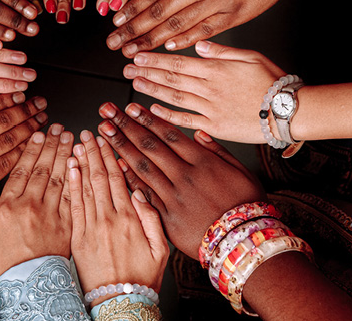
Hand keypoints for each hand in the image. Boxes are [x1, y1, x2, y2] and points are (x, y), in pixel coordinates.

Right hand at [0, 92, 48, 244]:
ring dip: (29, 128)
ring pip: (10, 139)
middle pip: (3, 120)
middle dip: (25, 109)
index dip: (6, 99)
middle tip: (41, 103)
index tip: (20, 94)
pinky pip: (7, 164)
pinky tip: (34, 147)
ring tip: (43, 121)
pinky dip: (22, 153)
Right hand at [0, 123, 73, 282]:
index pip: (21, 169)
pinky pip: (73, 197)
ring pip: (60, 178)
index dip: (30, 148)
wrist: (28, 289)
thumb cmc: (3, 265)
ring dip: (66, 155)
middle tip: (59, 127)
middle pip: (43, 168)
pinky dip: (77, 179)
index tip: (37, 133)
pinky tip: (80, 165)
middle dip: (51, 144)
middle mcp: (30, 206)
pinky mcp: (67, 225)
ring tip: (72, 138)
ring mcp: (51, 215)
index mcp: (8, 206)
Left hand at [68, 130, 167, 305]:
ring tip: (76, 143)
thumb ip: (152, 218)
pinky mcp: (77, 237)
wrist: (120, 303)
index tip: (105, 139)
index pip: (118, 178)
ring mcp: (91, 227)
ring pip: (85, 187)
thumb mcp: (161, 248)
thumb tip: (140, 191)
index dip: (110, 156)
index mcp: (130, 218)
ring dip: (80, 163)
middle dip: (93, 152)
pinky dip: (70, 185)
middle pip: (99, 177)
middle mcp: (109, 219)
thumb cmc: (142, 277)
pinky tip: (68, 169)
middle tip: (88, 133)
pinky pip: (73, 206)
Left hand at [96, 102, 264, 258]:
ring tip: (104, 131)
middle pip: (150, 145)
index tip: (130, 107)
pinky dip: (128, 177)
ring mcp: (174, 196)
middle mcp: (186, 175)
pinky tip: (114, 164)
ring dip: (120, 146)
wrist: (246, 244)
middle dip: (126, 126)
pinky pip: (144, 193)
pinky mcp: (167, 216)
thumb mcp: (242, 172)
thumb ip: (218, 150)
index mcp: (203, 162)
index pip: (169, 134)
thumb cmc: (248, 207)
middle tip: (107, 111)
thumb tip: (198, 133)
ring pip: (142, 165)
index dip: (147, 119)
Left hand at [106, 0, 305, 55]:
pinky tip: (168, 49)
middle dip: (133, 31)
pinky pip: (205, 31)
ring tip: (133, 53)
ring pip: (177, 25)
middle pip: (158, 13)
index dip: (131, 10)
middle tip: (114, 44)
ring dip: (152, 41)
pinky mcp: (234, 15)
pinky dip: (185, 41)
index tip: (115, 22)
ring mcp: (216, 3)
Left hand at [122, 41, 285, 142]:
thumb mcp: (251, 57)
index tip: (137, 55)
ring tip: (134, 84)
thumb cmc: (273, 82)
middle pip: (171, 78)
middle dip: (146, 72)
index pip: (178, 61)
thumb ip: (221, 50)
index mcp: (216, 69)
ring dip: (151, 90)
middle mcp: (209, 88)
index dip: (155, 59)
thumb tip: (197, 44)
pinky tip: (152, 109)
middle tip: (126, 69)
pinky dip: (167, 115)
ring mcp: (210, 108)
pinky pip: (186, 120)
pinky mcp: (214, 127)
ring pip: (174, 97)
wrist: (290, 111)